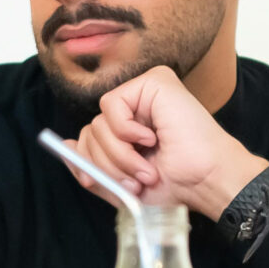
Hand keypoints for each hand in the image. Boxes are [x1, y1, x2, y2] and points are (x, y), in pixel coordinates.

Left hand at [73, 65, 267, 218]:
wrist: (205, 181)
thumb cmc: (177, 186)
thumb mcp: (123, 186)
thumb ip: (93, 167)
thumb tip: (63, 145)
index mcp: (131, 131)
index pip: (89, 138)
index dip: (87, 161)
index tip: (99, 181)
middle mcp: (136, 108)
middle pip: (90, 131)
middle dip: (107, 164)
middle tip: (136, 181)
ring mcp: (144, 93)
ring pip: (98, 122)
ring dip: (120, 154)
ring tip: (147, 168)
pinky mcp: (153, 81)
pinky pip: (111, 104)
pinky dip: (125, 130)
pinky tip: (151, 138)